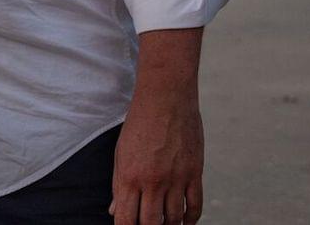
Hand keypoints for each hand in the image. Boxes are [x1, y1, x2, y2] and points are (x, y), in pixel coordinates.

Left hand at [109, 32, 204, 223]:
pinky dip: (190, 219)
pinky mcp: (194, 172)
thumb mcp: (121, 152)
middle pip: (151, 224)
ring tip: (165, 224)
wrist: (165, 97)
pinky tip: (185, 222)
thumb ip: (118, 184)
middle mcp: (152, 181)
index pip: (126, 219)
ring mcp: (175, 178)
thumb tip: (114, 211)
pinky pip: (194, 206)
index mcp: (129, 176)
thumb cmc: (139, 123)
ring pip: (174, 219)